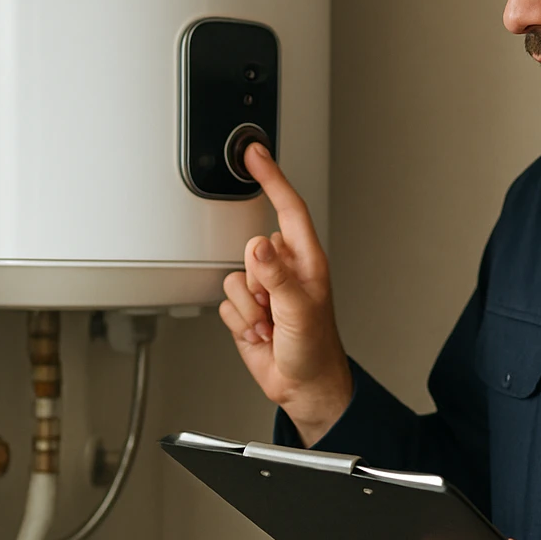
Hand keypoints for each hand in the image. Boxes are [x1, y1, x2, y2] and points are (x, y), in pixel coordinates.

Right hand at [218, 141, 351, 443]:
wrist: (304, 386)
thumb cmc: (315, 349)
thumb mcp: (300, 310)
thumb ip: (277, 277)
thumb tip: (259, 247)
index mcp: (305, 260)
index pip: (286, 208)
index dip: (271, 178)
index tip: (255, 153)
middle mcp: (283, 269)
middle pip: (250, 248)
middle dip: (257, 281)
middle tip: (274, 306)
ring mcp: (264, 289)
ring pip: (234, 278)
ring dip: (249, 308)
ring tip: (270, 324)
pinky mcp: (246, 309)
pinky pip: (225, 303)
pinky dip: (240, 322)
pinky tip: (260, 333)